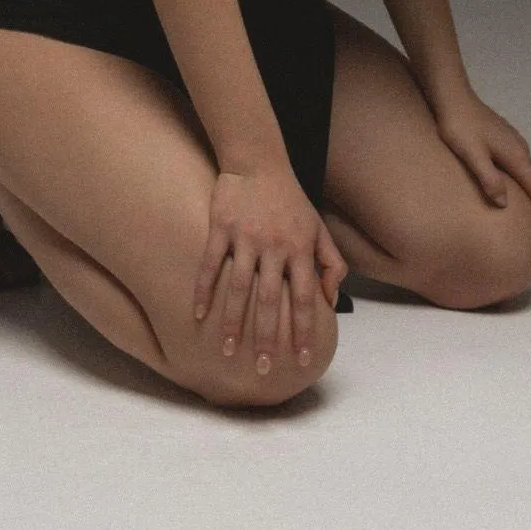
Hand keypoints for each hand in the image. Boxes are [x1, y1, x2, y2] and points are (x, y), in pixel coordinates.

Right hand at [193, 164, 347, 375]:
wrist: (259, 160)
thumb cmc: (291, 200)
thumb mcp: (319, 229)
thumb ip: (331, 264)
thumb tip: (332, 300)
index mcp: (300, 249)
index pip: (306, 297)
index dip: (305, 329)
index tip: (304, 358)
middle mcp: (275, 246)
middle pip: (272, 299)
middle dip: (268, 336)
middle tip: (264, 368)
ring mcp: (246, 237)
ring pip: (239, 287)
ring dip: (234, 321)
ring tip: (228, 351)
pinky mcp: (221, 227)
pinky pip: (210, 263)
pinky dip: (203, 290)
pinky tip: (198, 315)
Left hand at [431, 85, 530, 241]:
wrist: (452, 96)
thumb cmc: (459, 127)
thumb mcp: (472, 155)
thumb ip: (489, 179)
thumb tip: (504, 204)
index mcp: (516, 156)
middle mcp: (520, 149)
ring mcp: (513, 141)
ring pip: (530, 174)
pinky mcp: (504, 138)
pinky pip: (521, 167)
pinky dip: (525, 182)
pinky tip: (516, 187)